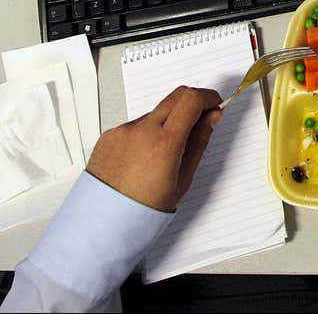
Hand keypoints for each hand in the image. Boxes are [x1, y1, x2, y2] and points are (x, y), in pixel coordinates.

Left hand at [86, 86, 222, 211]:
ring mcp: (123, 131)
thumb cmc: (143, 209)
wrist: (104, 221)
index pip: (191, 100)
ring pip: (155, 112)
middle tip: (199, 118)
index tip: (214, 104)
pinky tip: (143, 158)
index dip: (208, 97)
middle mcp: (141, 131)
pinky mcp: (109, 135)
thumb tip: (211, 117)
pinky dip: (145, 133)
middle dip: (192, 102)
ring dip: (167, 122)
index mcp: (163, 143)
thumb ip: (199, 141)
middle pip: (175, 96)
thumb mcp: (182, 179)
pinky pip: (135, 125)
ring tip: (164, 154)